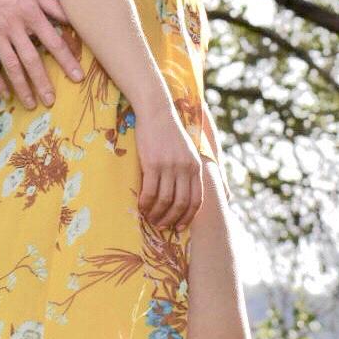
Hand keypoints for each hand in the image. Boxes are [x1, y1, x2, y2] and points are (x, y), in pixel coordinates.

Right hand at [0, 0, 83, 109]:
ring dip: (22, 87)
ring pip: (11, 66)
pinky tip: (5, 94)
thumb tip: (72, 19)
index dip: (66, 61)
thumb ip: (52, 4)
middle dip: (43, 82)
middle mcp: (15, 27)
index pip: (53, 41)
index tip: (77, 77)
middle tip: (50, 100)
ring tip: (30, 103)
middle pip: (32, 60)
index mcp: (31, 13)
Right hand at [133, 97, 202, 229]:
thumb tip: (185, 192)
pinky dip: (146, 203)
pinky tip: (141, 206)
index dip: (188, 217)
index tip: (180, 227)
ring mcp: (169, 166)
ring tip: (150, 218)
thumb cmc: (170, 133)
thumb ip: (189, 169)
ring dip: (157, 214)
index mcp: (196, 167)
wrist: (157, 112)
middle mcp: (185, 168)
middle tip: (161, 226)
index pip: (197, 200)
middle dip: (171, 219)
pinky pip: (150, 191)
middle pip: (182, 203)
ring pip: (166, 200)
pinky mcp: (153, 163)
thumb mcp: (187, 151)